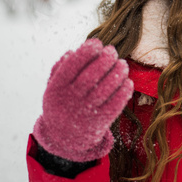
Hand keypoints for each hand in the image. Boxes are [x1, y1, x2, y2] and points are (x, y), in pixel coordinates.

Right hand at [33, 39, 133, 161]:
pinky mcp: (100, 121)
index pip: (71, 67)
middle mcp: (71, 100)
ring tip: (123, 64)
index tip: (97, 43)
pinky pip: (116, 104)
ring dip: (118, 73)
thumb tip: (72, 52)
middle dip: (105, 60)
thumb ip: (60, 69)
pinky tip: (127, 81)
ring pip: (106, 89)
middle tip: (112, 51)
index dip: (86, 52)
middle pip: (91, 76)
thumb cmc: (63, 103)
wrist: (65, 138)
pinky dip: (124, 91)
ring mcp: (86, 112)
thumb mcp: (53, 87)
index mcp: (57, 88)